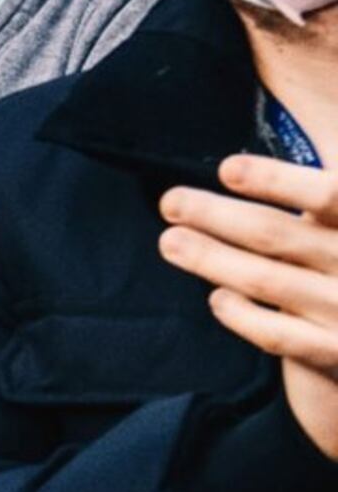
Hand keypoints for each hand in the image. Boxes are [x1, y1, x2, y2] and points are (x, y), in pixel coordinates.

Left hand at [162, 153, 337, 457]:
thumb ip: (335, 189)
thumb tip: (324, 137)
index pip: (328, 195)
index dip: (276, 181)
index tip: (226, 169)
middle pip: (275, 235)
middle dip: (214, 216)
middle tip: (170, 202)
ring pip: (264, 281)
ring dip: (210, 259)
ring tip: (171, 241)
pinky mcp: (336, 354)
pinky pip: (276, 335)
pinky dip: (241, 314)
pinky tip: (216, 297)